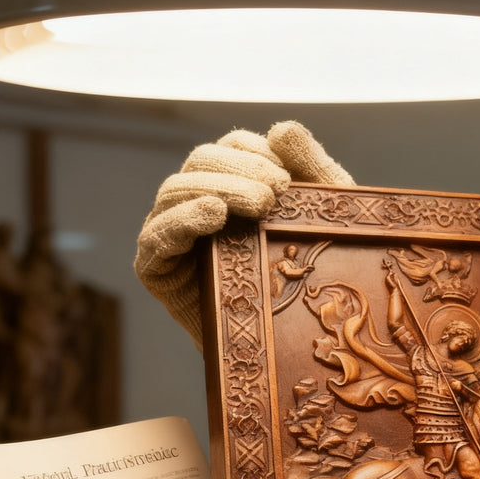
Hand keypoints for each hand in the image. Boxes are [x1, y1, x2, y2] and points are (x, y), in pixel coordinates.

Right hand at [134, 121, 353, 348]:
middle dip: (237, 169)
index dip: (253, 151)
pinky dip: (180, 221)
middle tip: (276, 192)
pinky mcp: (158, 271)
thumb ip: (313, 172)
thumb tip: (282, 126)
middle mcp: (199, 205)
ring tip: (256, 204)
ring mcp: (174, 237)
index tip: (285, 175)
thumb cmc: (314, 282)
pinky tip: (212, 215)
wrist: (295, 351)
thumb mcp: (324, 223)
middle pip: (200, 162)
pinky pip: (155, 238)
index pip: (231, 148)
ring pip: (175, 191)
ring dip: (216, 189)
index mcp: (235, 187)